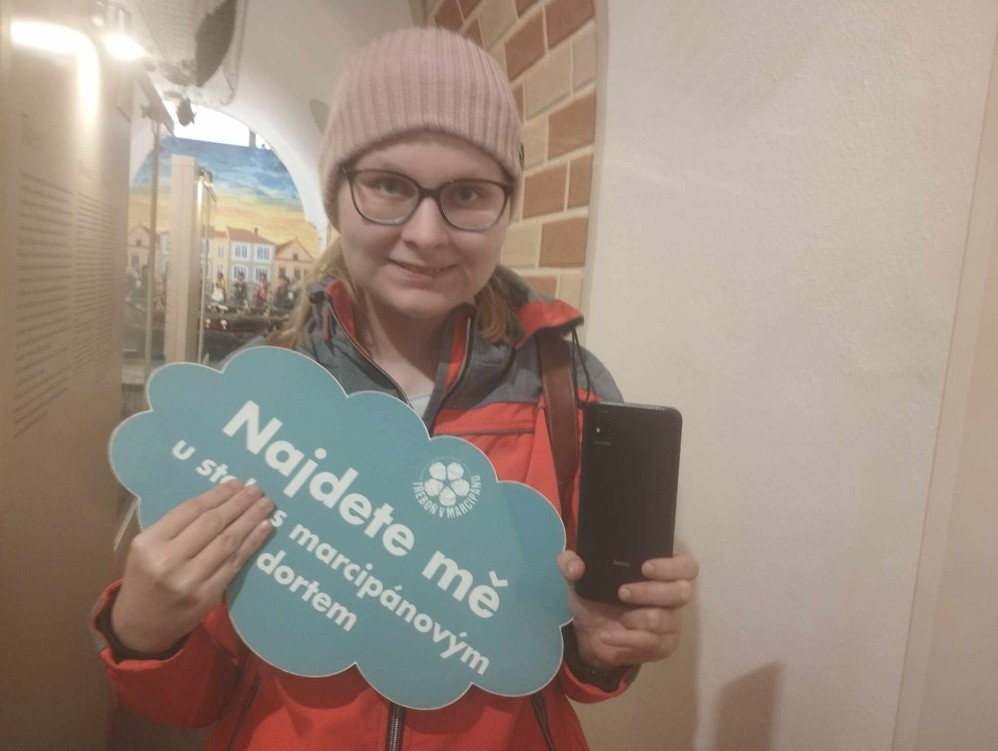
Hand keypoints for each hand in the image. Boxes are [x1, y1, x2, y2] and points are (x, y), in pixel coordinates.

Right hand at [110, 480, 274, 653]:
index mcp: (149, 543)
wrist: (140, 627)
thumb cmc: (146, 579)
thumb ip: (176, 527)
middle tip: (257, 489)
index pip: (191, 510)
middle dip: (238, 503)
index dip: (218, 495)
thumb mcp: (147, 549)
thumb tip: (221, 500)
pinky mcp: (208, 596)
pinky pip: (235, 563)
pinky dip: (252, 543)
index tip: (237, 483)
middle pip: (212, 523)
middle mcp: (168, 560)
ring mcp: (190, 580)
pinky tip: (264, 528)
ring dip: (251, 519)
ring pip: (228, 541)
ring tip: (266, 504)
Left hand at [558, 550, 697, 669]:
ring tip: (619, 618)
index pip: (686, 566)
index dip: (671, 566)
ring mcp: (671, 622)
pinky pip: (652, 643)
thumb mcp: (578, 578)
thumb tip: (576, 566)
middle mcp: (673, 596)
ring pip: (666, 619)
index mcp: (661, 573)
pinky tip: (608, 635)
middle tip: (622, 592)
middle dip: (650, 592)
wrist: (590, 635)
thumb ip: (570, 563)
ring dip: (638, 618)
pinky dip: (626, 639)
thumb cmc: (595, 598)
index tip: (645, 567)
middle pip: (681, 592)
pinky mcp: (664, 646)